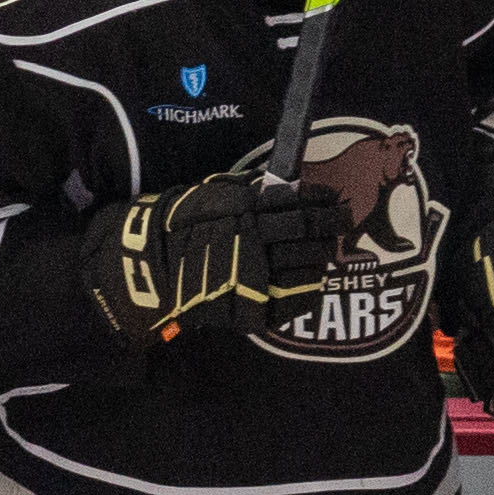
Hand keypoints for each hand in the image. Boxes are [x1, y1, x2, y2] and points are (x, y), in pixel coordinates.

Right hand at [83, 172, 351, 346]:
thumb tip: (284, 185)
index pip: (297, 204)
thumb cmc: (178, 225)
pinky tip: (312, 283)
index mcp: (244, 210)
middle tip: (344, 223)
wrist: (150, 270)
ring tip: (328, 252)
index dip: (322, 202)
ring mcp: (254, 277)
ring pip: (305, 268)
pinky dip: (307, 293)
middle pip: (307, 234)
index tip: (336, 200)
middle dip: (331, 228)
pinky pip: (291, 304)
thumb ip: (247, 189)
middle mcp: (254, 241)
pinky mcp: (250, 309)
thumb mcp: (210, 193)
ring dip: (321, 259)